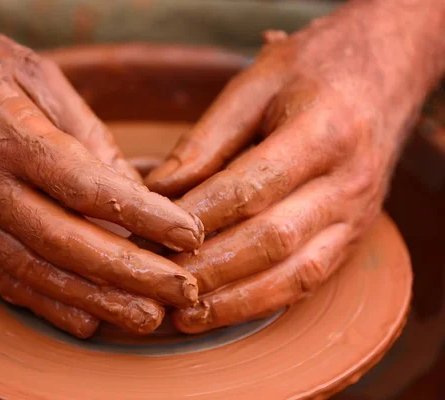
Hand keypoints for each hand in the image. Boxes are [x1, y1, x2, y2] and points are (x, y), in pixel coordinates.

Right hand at [0, 2, 203, 336]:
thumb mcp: (33, 77)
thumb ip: (86, 135)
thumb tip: (132, 189)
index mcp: (9, 137)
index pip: (89, 190)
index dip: (145, 218)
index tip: (188, 234)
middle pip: (70, 244)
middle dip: (133, 274)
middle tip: (182, 291)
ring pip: (40, 274)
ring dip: (98, 302)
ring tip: (147, 318)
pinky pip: (5, 281)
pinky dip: (49, 306)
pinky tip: (88, 322)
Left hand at [145, 0, 444, 332]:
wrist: (383, 73)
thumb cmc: (313, 71)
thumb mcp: (256, 83)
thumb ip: (208, 138)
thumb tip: (158, 190)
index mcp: (324, 132)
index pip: (251, 186)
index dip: (199, 216)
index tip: (151, 234)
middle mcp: (348, 183)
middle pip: (273, 239)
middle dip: (211, 268)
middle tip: (159, 281)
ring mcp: (357, 216)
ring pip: (295, 274)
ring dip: (236, 301)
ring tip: (186, 316)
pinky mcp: (353, 237)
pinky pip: (310, 281)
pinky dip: (264, 302)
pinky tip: (224, 311)